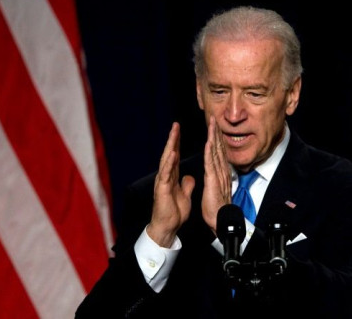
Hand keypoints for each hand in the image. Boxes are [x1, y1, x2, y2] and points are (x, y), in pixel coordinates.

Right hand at [146, 122, 194, 247]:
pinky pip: (166, 173)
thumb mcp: (184, 194)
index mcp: (172, 177)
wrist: (167, 226)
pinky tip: (172, 153)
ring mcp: (162, 181)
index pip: (175, 157)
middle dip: (173, 139)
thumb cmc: (174, 212)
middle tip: (176, 125)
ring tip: (174, 133)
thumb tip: (189, 176)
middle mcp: (166, 176)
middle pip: (169, 154)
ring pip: (166, 160)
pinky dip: (169, 163)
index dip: (178, 144)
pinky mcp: (161, 189)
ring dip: (170, 146)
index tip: (180, 131)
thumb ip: (186, 184)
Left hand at [201, 116, 231, 232]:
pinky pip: (211, 163)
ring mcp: (218, 174)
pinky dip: (210, 151)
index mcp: (221, 172)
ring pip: (216, 152)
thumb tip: (216, 172)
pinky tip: (209, 142)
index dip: (217, 139)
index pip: (219, 152)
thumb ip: (217, 178)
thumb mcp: (217, 189)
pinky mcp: (213, 180)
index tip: (214, 127)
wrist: (221, 220)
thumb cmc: (217, 208)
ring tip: (212, 123)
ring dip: (214, 137)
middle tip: (214, 118)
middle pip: (220, 148)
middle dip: (216, 132)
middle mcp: (222, 171)